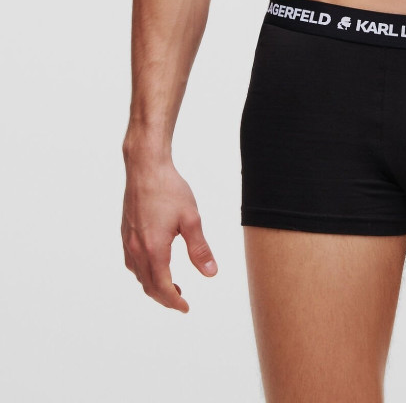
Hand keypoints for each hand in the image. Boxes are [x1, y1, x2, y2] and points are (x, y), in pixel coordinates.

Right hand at [121, 156, 217, 312]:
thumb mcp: (191, 219)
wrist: (145, 168)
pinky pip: (132, 262)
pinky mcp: (125, 233)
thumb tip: (211, 273)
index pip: (162, 287)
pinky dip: (143, 272)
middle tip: (181, 300)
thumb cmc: (169, 189)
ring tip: (172, 284)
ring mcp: (128, 241)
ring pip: (138, 275)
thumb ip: (200, 249)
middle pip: (148, 286)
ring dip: (153, 286)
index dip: (174, 301)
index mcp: (154, 249)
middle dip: (164, 298)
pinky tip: (154, 265)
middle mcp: (137, 249)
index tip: (185, 307)